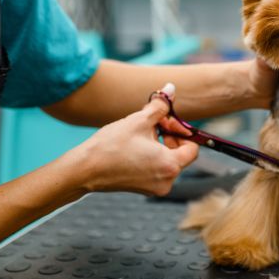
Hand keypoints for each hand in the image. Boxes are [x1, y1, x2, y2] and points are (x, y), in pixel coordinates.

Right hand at [70, 83, 198, 195]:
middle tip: (154, 125)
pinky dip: (152, 157)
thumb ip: (160, 106)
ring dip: (160, 146)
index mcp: (170, 165)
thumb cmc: (111, 146)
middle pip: (181, 155)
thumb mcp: (139, 120)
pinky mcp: (144, 189)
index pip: (193, 148)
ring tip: (141, 135)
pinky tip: (135, 147)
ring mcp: (156, 187)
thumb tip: (171, 88)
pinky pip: (157, 170)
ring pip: (168, 161)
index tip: (165, 122)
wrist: (85, 169)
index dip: (181, 132)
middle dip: (170, 137)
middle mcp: (167, 180)